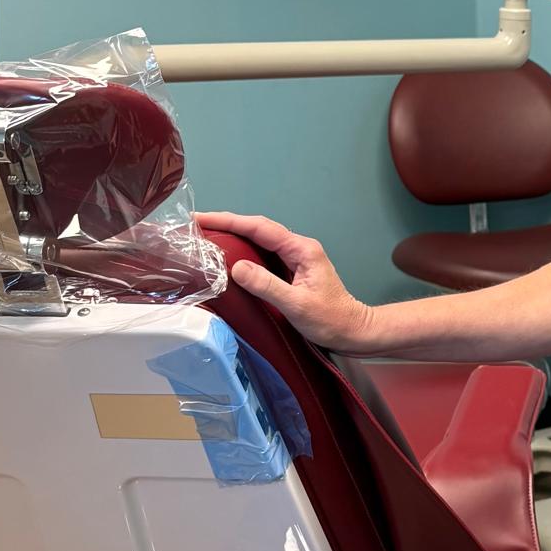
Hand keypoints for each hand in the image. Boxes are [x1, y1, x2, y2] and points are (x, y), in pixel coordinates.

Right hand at [195, 211, 373, 350]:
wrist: (354, 332)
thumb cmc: (331, 320)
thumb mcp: (297, 305)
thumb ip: (267, 286)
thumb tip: (236, 268)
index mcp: (301, 249)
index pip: (259, 228)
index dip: (228, 221)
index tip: (201, 218)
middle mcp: (298, 248)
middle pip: (257, 229)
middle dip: (227, 224)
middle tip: (196, 226)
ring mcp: (296, 259)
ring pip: (259, 241)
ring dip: (234, 237)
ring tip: (205, 236)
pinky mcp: (292, 271)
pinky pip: (264, 255)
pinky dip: (244, 252)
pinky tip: (229, 257)